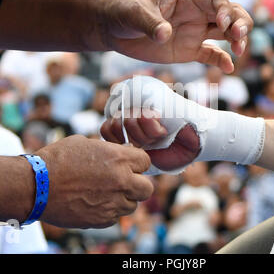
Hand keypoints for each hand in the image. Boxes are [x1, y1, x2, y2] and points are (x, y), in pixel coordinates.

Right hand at [35, 135, 152, 228]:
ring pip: (132, 205)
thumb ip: (109, 150)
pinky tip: (95, 202)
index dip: (138, 162)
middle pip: (147, 188)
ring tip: (107, 192)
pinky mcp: (101, 220)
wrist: (36, 185)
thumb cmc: (58, 159)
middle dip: (139, 184)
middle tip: (126, 180)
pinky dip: (109, 211)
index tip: (130, 163)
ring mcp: (112, 203)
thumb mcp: (86, 143)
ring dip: (124, 198)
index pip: (146, 161)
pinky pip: (115, 217)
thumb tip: (120, 153)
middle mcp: (121, 182)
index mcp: (119, 159)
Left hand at [99, 0, 252, 72]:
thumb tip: (165, 35)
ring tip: (239, 52)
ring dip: (236, 41)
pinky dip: (221, 60)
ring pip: (224, 34)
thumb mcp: (135, 13)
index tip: (223, 24)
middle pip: (229, 14)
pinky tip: (229, 68)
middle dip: (239, 23)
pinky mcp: (189, 51)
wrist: (116, 29)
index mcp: (186, 0)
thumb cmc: (125, 12)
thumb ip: (151, 23)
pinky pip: (210, 55)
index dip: (225, 10)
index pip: (216, 0)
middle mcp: (195, 15)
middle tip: (238, 37)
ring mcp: (194, 33)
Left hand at [101, 109, 199, 171]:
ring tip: (160, 135)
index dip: (115, 140)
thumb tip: (110, 154)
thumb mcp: (145, 159)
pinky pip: (143, 116)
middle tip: (149, 142)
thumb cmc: (172, 153)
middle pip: (114, 124)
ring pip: (127, 120)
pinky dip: (154, 129)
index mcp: (128, 128)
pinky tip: (164, 129)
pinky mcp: (155, 100)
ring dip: (145, 135)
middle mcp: (134, 114)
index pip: (106, 128)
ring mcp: (144, 105)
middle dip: (133, 139)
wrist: (193, 145)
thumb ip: (128, 155)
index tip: (132, 147)